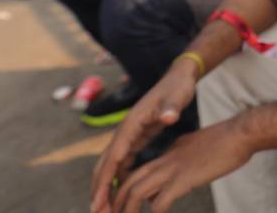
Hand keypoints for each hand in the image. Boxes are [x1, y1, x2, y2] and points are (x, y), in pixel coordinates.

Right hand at [91, 63, 197, 212]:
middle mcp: (126, 130)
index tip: (99, 201)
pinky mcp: (137, 137)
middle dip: (99, 188)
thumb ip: (172, 107)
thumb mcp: (178, 96)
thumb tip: (169, 117)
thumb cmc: (178, 86)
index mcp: (132, 123)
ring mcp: (130, 134)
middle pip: (106, 163)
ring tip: (106, 209)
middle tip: (97, 212)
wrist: (179, 77)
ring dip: (107, 185)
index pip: (113, 156)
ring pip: (112, 164)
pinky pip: (123, 161)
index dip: (105, 180)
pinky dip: (119, 177)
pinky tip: (120, 193)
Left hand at [109, 118, 254, 212]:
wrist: (241, 133)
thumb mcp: (200, 149)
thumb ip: (185, 161)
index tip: (121, 207)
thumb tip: (178, 179)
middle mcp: (166, 160)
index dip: (127, 190)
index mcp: (170, 153)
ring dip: (126, 211)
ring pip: (136, 192)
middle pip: (129, 182)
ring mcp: (173, 169)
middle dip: (116, 202)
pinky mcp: (183, 179)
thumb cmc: (229, 142)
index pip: (140, 172)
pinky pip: (158, 203)